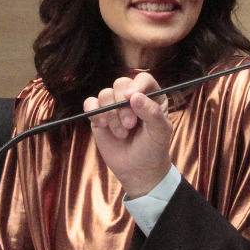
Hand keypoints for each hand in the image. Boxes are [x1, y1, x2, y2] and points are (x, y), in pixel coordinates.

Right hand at [85, 72, 173, 198]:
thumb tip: (134, 96)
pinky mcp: (99, 116)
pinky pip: (90, 103)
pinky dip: (93, 112)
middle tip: (129, 125)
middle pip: (120, 84)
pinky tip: (102, 125)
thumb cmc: (153, 149)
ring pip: (105, 94)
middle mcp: (131, 98)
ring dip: (111, 114)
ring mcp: (114, 106)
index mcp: (151, 97)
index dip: (136, 85)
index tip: (131, 98)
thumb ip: (151, 112)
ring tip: (121, 133)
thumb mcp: (160, 132)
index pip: (142, 79)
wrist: (138, 170)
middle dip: (122, 105)